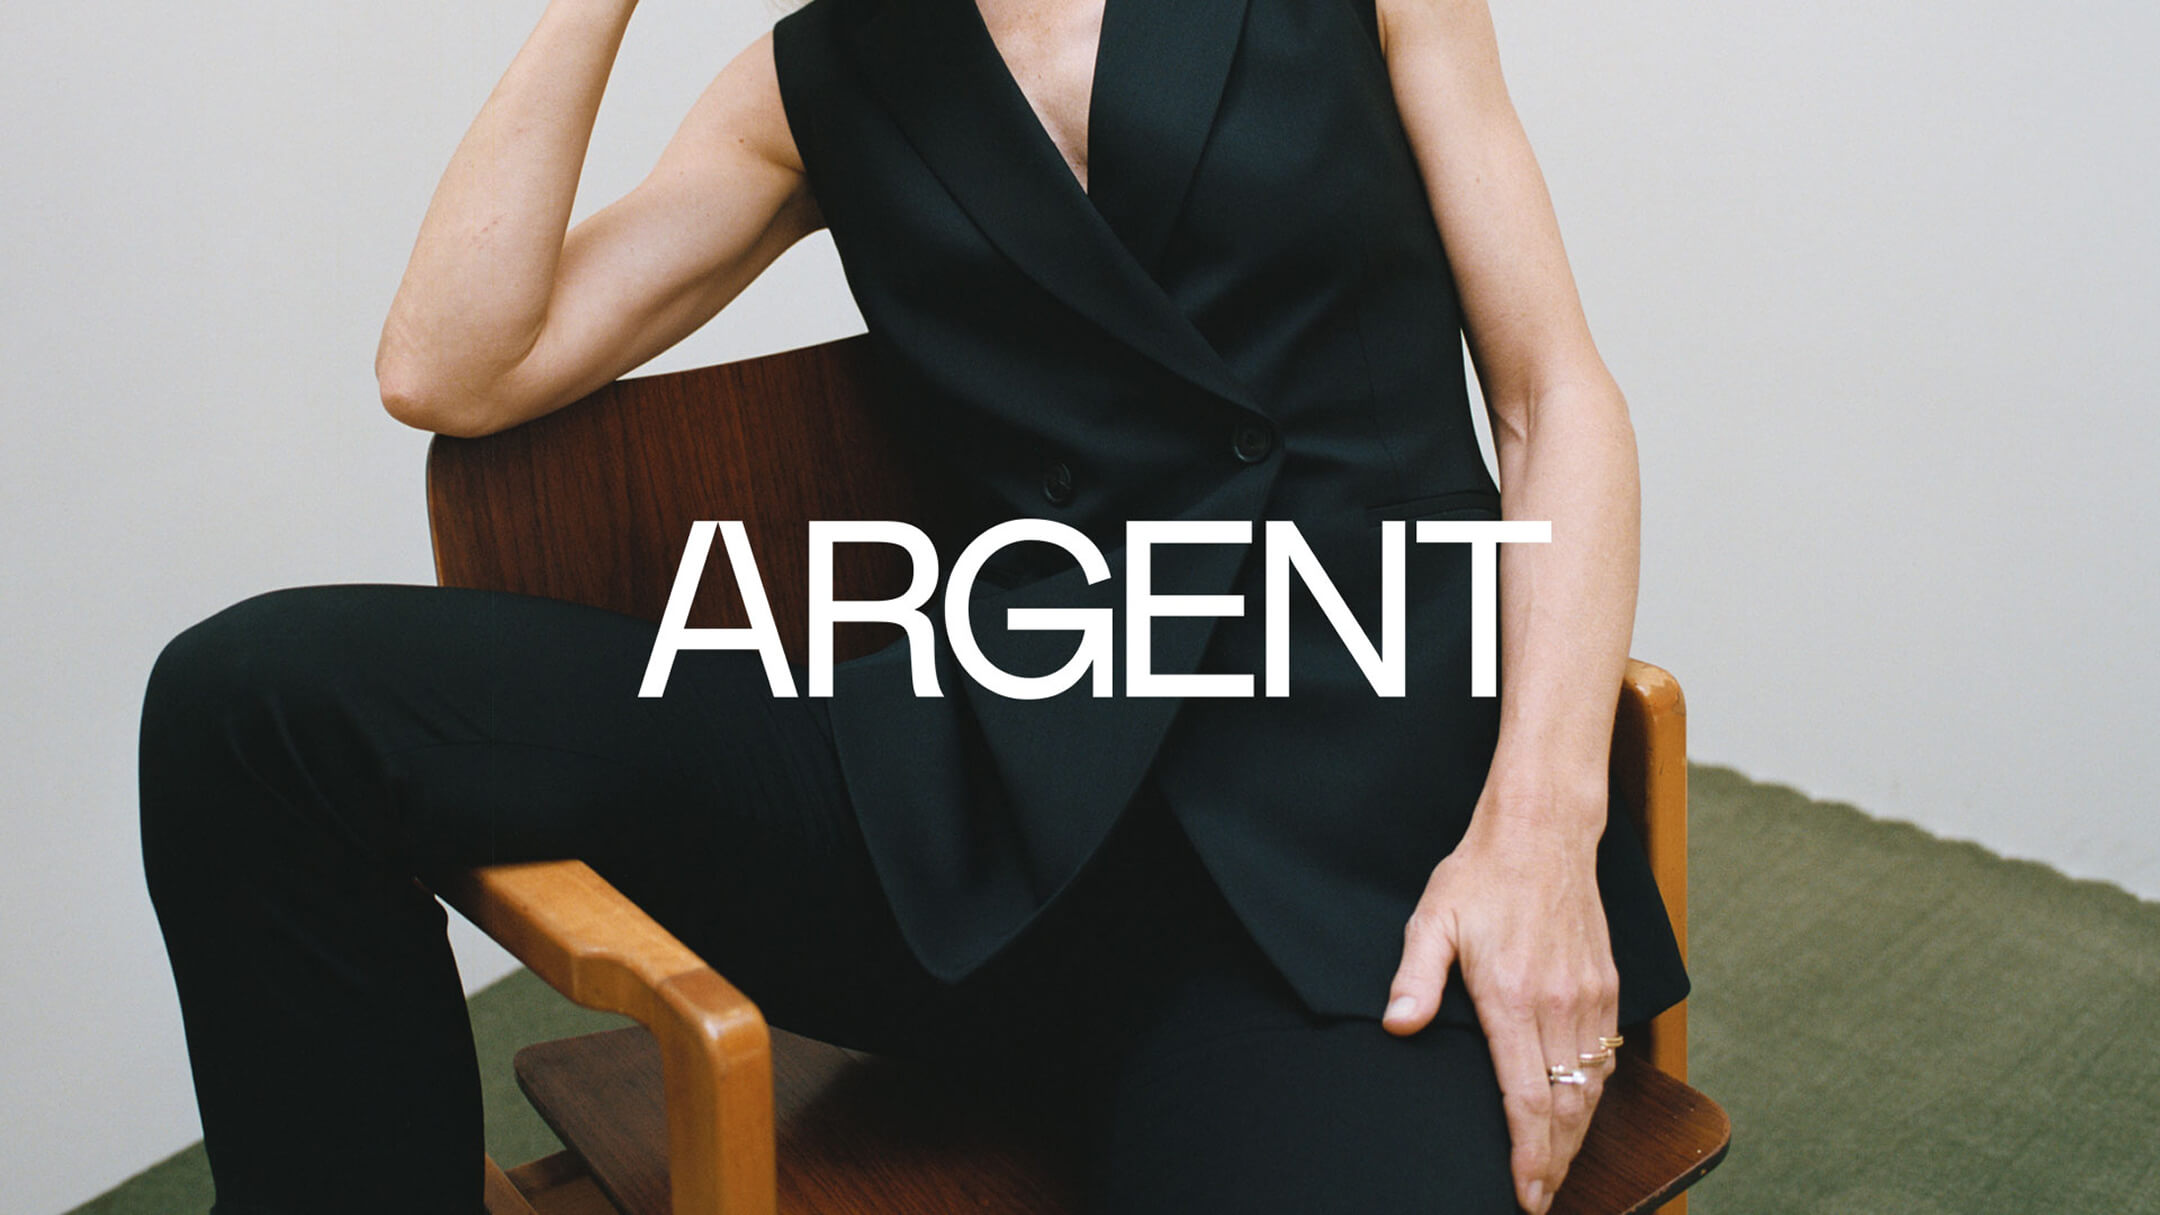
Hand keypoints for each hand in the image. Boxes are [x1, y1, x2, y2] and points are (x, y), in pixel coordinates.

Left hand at [1381, 795, 1619, 1214]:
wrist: (1542, 831)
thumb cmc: (1481, 875)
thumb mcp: (1432, 920)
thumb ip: (1415, 977)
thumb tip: (1398, 1024)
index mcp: (1513, 997)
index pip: (1526, 1098)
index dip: (1527, 1155)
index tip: (1524, 1193)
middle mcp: (1559, 1004)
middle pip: (1565, 1107)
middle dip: (1554, 1162)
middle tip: (1540, 1198)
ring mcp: (1589, 996)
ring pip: (1592, 1088)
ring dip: (1576, 1135)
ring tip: (1555, 1168)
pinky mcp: (1606, 985)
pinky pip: (1607, 1055)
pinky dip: (1594, 1094)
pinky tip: (1577, 1110)